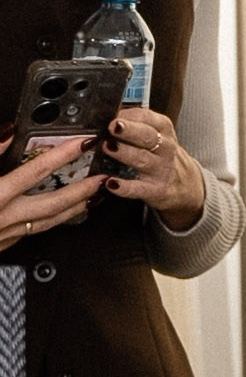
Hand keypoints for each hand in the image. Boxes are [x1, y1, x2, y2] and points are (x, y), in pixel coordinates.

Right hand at [0, 135, 101, 250]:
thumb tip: (9, 132)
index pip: (37, 171)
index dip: (63, 155)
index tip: (85, 142)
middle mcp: (6, 216)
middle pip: (53, 201)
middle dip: (82, 189)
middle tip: (104, 178)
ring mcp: (7, 233)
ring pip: (49, 221)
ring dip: (75, 208)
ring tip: (95, 197)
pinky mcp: (4, 243)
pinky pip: (36, 231)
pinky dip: (54, 221)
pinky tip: (63, 215)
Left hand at [103, 106, 206, 228]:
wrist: (184, 183)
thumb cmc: (162, 155)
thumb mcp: (157, 135)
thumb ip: (135, 125)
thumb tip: (106, 116)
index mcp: (164, 131)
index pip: (148, 117)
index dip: (130, 115)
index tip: (113, 115)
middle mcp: (165, 149)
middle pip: (147, 136)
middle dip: (129, 130)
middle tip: (113, 126)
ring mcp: (160, 169)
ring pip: (142, 159)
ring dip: (125, 153)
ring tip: (108, 147)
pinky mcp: (154, 190)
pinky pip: (138, 189)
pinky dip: (124, 187)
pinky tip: (111, 183)